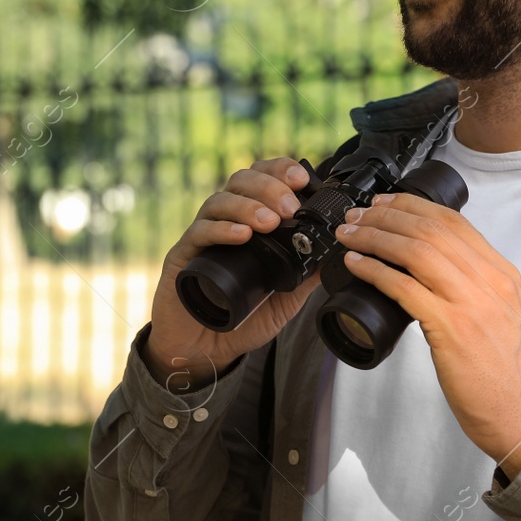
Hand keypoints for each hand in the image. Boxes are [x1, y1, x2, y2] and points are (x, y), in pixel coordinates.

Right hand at [145, 157, 325, 392]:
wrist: (205, 349)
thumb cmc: (243, 318)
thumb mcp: (286, 297)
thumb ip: (306, 274)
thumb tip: (337, 253)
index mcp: (251, 221)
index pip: (263, 179)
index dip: (280, 171)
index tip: (302, 179)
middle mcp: (226, 221)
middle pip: (241, 181)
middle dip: (269, 187)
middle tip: (290, 208)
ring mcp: (203, 236)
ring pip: (220, 200)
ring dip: (248, 206)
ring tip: (269, 222)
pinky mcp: (183, 255)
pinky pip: (199, 232)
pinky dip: (222, 229)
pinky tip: (242, 236)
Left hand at [333, 192, 520, 477]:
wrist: (519, 412)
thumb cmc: (504, 372)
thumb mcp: (502, 314)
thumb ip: (476, 287)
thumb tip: (435, 268)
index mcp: (501, 274)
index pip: (454, 223)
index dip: (413, 206)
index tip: (385, 204)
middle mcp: (490, 281)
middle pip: (430, 230)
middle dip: (387, 217)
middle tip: (357, 217)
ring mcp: (471, 303)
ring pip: (416, 251)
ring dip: (376, 238)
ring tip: (350, 236)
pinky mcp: (450, 329)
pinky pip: (404, 287)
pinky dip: (375, 270)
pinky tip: (356, 265)